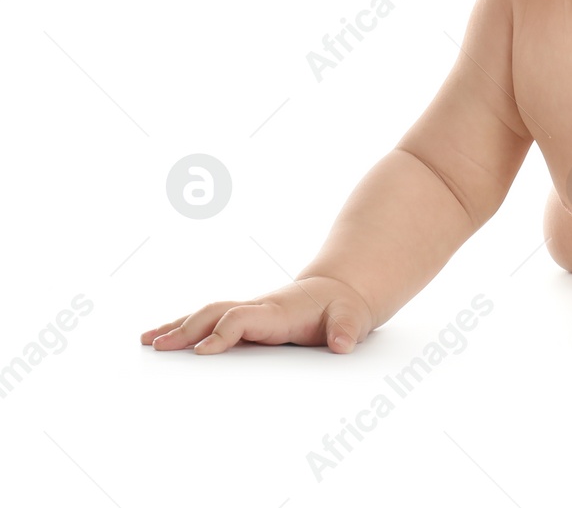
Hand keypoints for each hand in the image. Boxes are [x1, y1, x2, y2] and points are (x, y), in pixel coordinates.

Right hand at [139, 276, 374, 354]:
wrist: (338, 291)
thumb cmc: (342, 308)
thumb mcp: (352, 318)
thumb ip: (347, 329)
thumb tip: (342, 343)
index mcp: (278, 310)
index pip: (242, 318)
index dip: (222, 333)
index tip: (202, 352)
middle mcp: (257, 307)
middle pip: (214, 313)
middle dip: (186, 329)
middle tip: (159, 347)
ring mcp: (248, 311)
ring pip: (206, 314)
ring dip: (177, 326)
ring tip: (147, 341)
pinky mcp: (244, 318)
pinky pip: (210, 320)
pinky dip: (185, 326)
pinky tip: (163, 336)